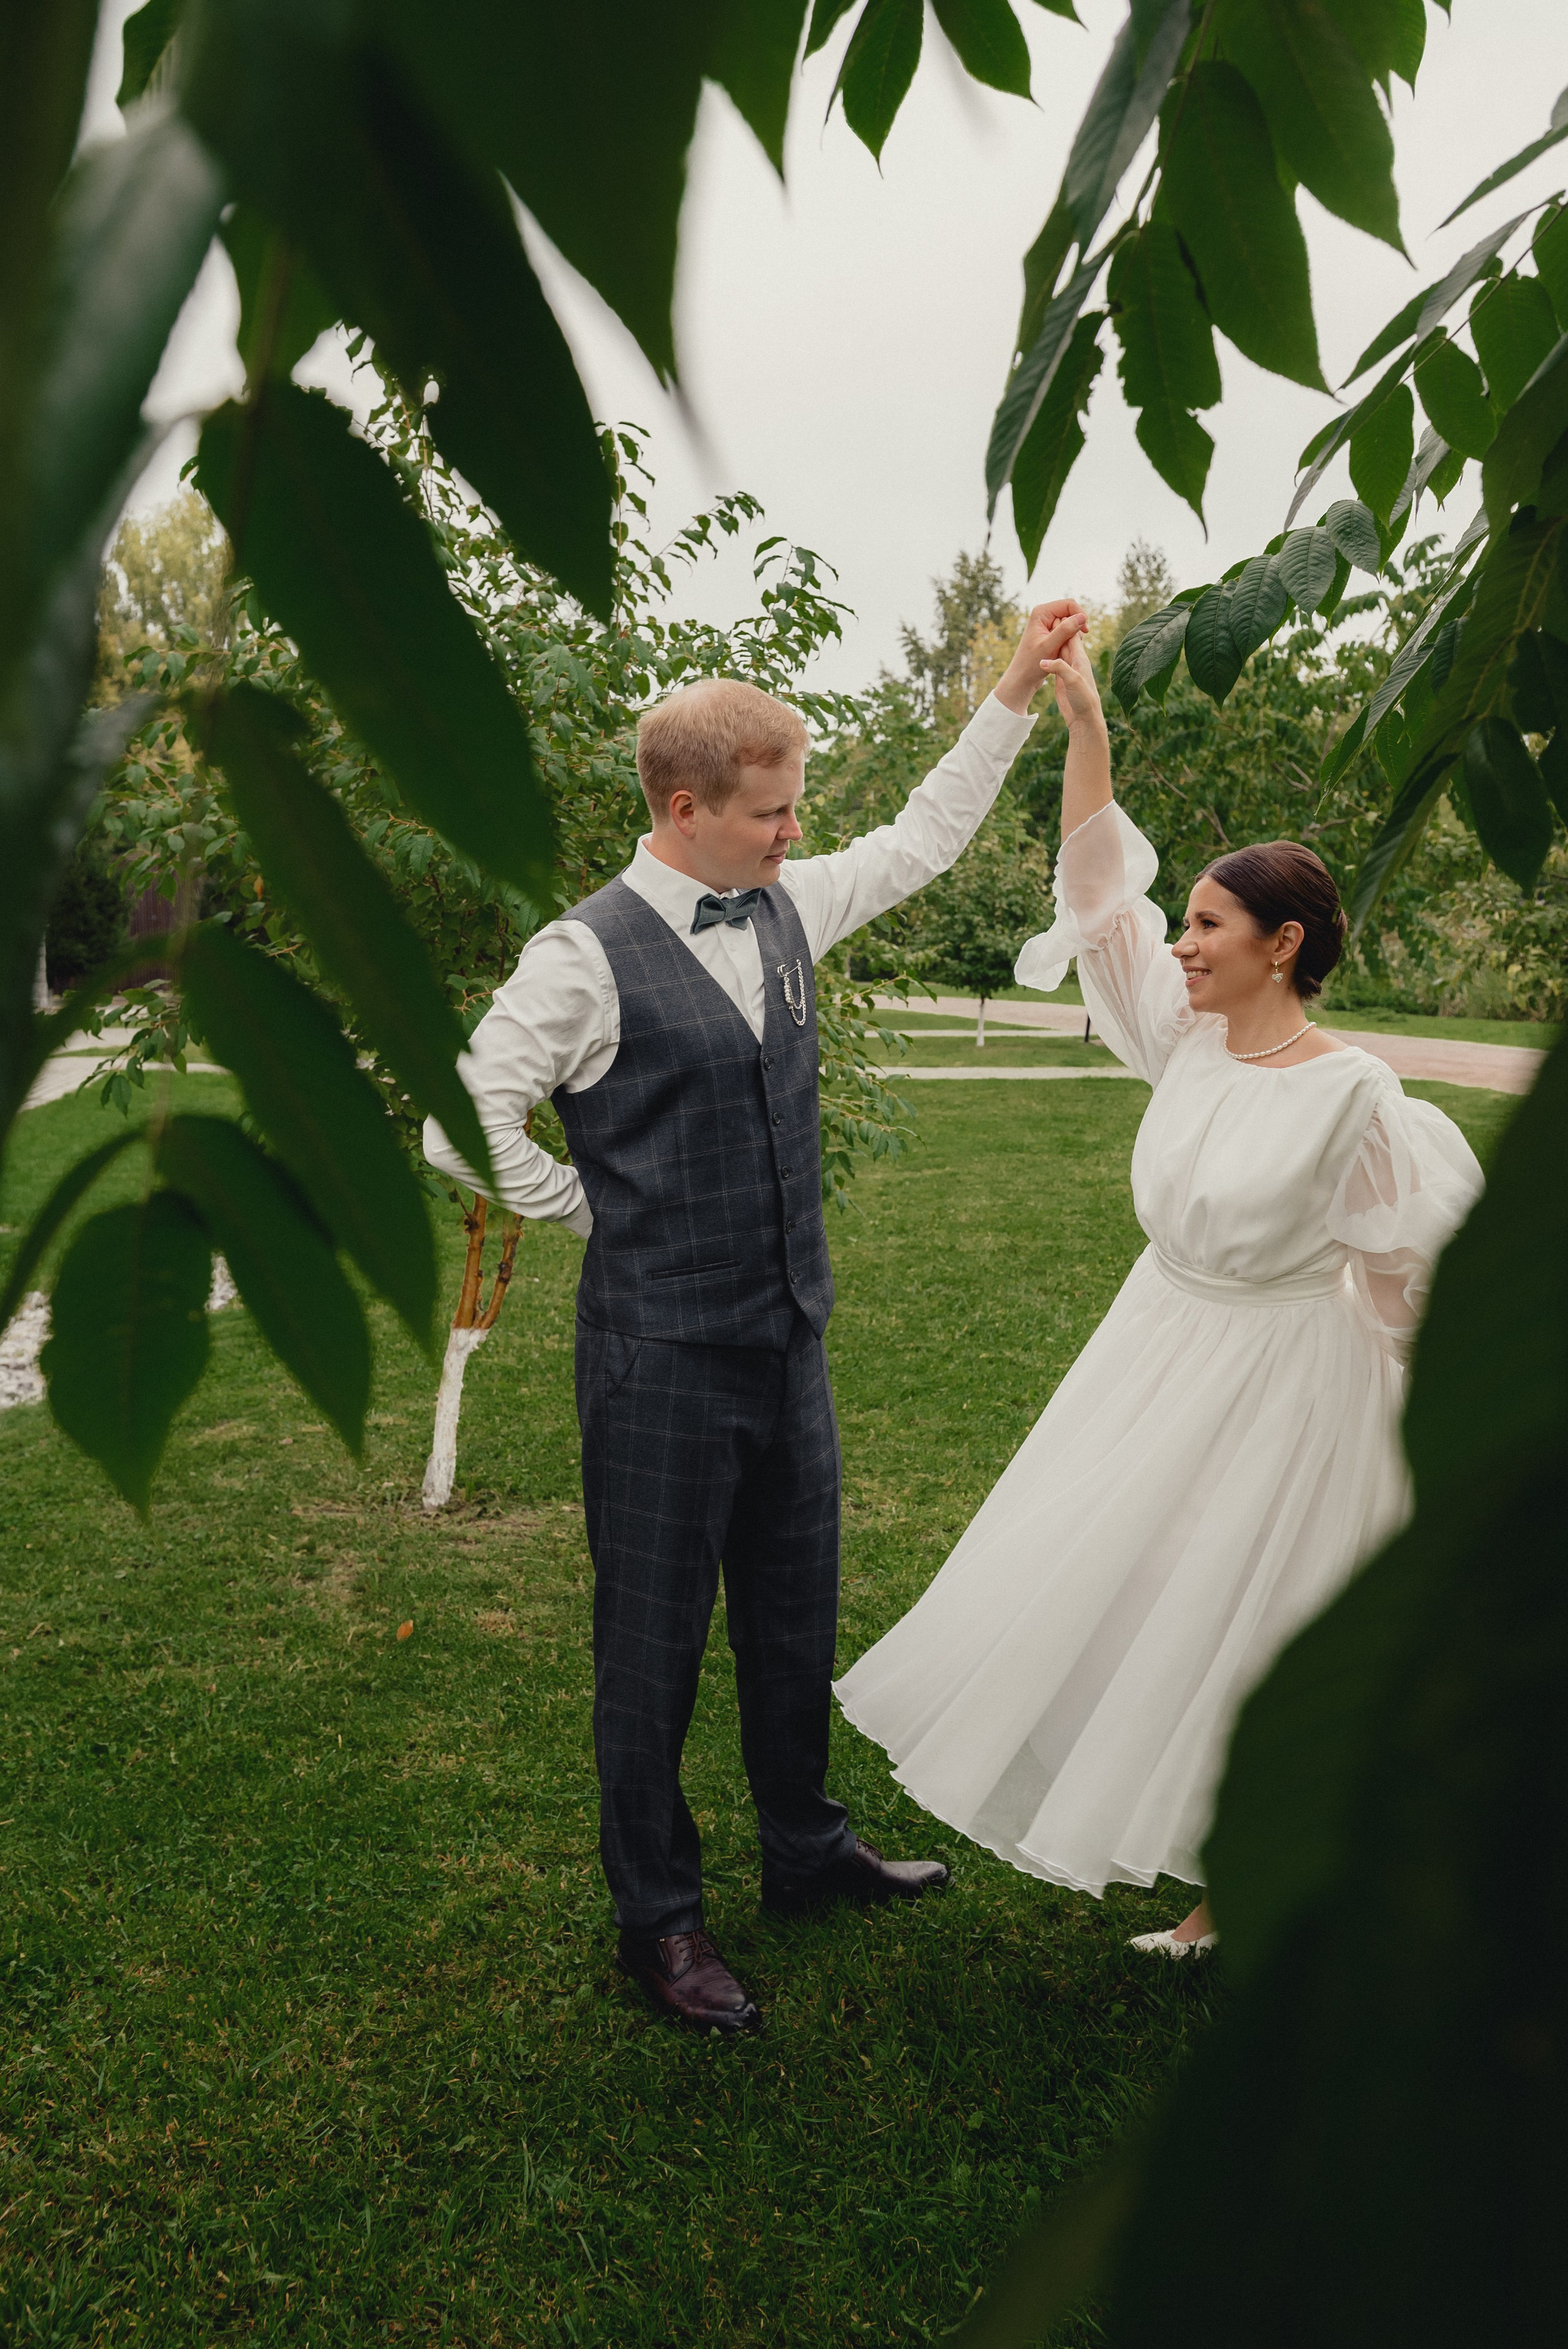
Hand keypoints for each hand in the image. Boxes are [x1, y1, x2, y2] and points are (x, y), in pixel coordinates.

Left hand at [994, 600, 1093, 717]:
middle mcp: (1044, 614)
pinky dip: (1070, 640)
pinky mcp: (1051, 633)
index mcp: (1041, 612)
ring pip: (1071, 622)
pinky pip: (1068, 631)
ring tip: (1067, 650)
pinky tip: (1065, 652)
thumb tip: (1082, 617)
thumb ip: (1065, 630)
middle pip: (1071, 612)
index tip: (1085, 631)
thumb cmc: (1031, 664)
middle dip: (1076, 626)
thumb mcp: (1049, 647)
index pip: (1069, 604)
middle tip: (1076, 643)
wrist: (1022, 678)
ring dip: (1074, 635)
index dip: (1080, 615)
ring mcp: (1048, 623)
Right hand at [1040, 614, 1105, 732]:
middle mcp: (1075, 662)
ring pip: (1060, 650)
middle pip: (1065, 640)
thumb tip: (1043, 661)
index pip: (1071, 636)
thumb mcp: (1072, 681)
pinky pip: (1055, 663)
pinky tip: (1044, 652)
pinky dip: (1049, 655)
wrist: (1084, 719)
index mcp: (1080, 659)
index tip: (1053, 614)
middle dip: (1057, 630)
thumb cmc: (1083, 699)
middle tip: (1045, 618)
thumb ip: (1059, 669)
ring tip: (1043, 630)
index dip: (1063, 625)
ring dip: (1052, 641)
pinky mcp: (1062, 679)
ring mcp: (1069, 670)